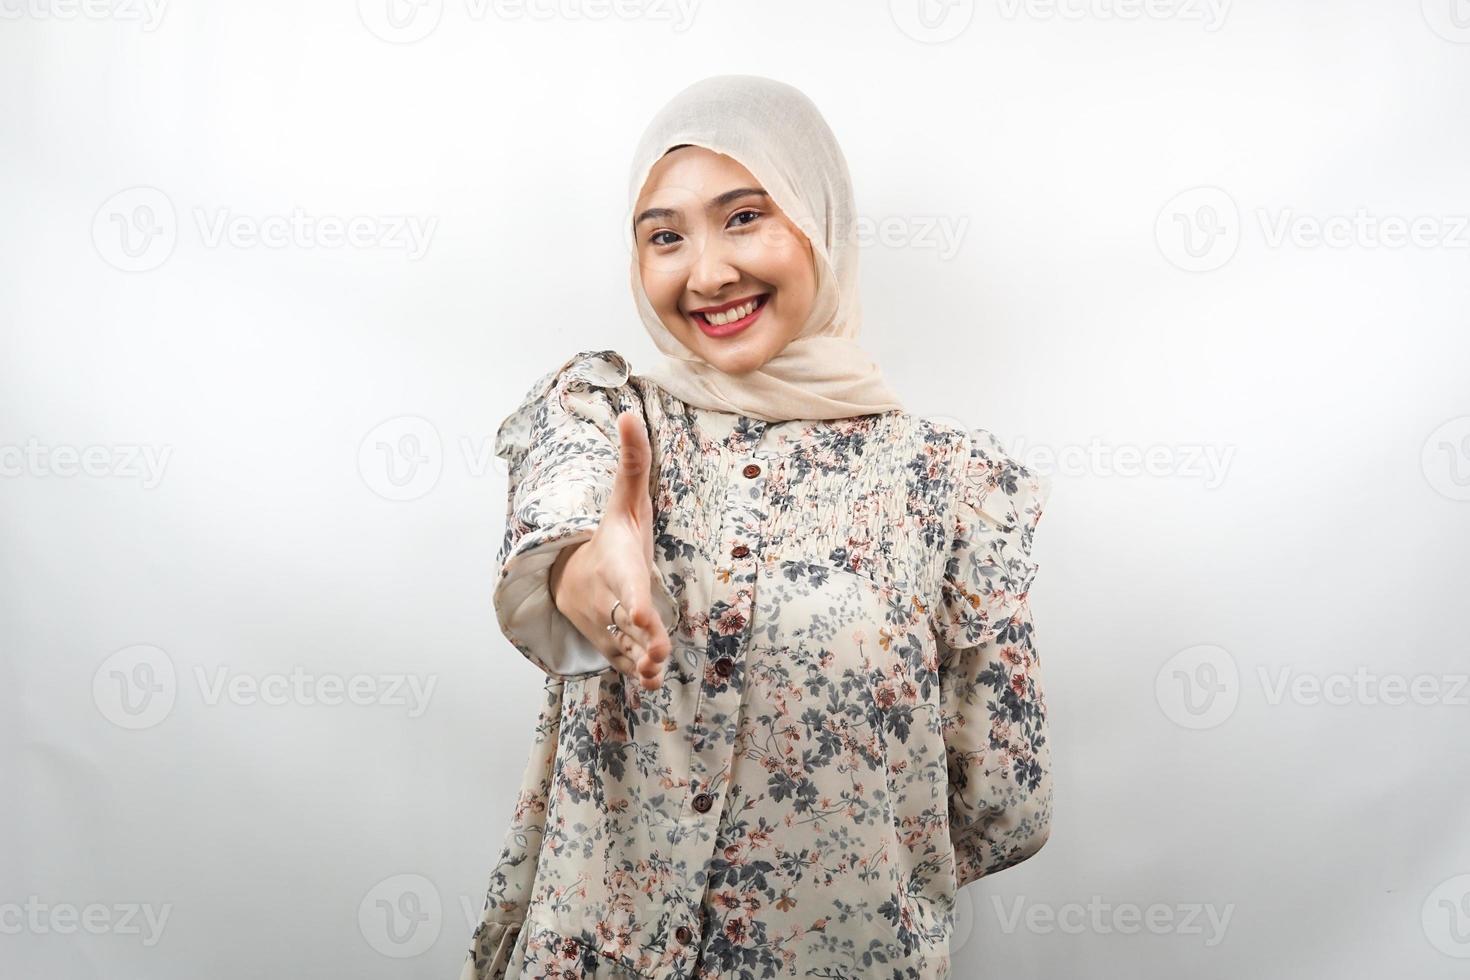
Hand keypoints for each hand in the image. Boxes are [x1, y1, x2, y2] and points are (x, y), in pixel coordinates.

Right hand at [549, 410, 672, 689]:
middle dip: (641, 639)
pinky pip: (624, 662)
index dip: (630, 600)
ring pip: (625, 649)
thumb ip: (634, 461)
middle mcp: (608, 597)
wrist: (569, 573)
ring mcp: (607, 623)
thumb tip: (629, 413)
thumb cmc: (611, 535)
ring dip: (641, 663)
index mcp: (616, 564)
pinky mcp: (613, 643)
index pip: (624, 583)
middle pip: (624, 622)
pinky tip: (652, 681)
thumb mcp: (625, 499)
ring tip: (657, 673)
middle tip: (658, 654)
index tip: (639, 613)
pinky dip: (636, 674)